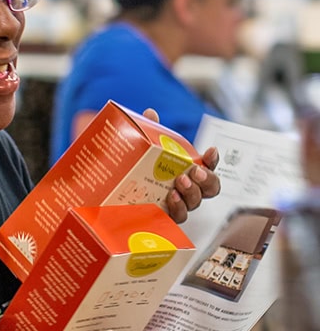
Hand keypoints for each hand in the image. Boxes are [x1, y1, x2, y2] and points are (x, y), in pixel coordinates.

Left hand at [142, 108, 220, 223]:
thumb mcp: (144, 147)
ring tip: (179, 182)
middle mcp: (188, 188)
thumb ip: (150, 130)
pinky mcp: (167, 217)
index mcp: (188, 169)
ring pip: (196, 202)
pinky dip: (179, 207)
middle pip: (211, 187)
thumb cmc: (138, 168)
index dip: (213, 159)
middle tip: (195, 171)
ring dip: (192, 191)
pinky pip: (180, 216)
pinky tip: (171, 197)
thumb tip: (150, 113)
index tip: (210, 151)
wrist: (116, 192)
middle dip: (208, 178)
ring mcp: (179, 204)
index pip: (208, 165)